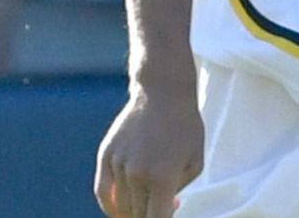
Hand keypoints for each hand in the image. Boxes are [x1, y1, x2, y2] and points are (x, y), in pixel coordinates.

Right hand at [95, 81, 203, 217]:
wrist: (162, 93)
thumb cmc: (185, 126)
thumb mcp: (196, 160)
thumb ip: (180, 189)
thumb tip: (167, 206)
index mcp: (163, 178)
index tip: (167, 217)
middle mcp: (137, 174)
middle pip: (138, 215)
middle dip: (150, 215)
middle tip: (162, 206)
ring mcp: (119, 165)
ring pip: (121, 206)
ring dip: (133, 211)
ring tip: (147, 203)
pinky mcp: (106, 156)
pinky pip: (103, 192)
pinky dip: (110, 206)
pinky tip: (119, 209)